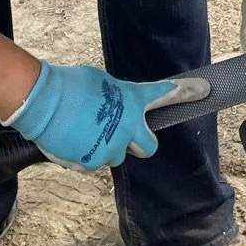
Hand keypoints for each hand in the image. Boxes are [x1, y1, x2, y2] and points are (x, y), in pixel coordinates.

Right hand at [4, 59, 176, 170]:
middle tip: (120, 132)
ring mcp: (110, 149)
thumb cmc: (68, 85)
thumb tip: (115, 106)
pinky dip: (86, 154)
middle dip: (137, 141)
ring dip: (106, 147)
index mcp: (131, 102)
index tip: (204, 89)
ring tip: (83, 131)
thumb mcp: (99, 82)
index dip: (186, 92)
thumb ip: (116, 98)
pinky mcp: (91, 164)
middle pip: (148, 147)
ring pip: (116, 155)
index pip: (164, 94)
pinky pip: (93, 162)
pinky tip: (72, 139)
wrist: (41, 101)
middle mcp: (127, 128)